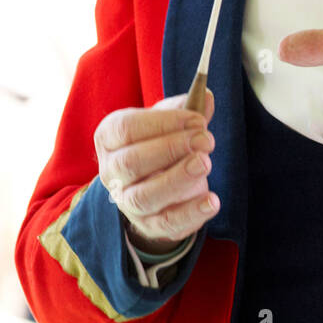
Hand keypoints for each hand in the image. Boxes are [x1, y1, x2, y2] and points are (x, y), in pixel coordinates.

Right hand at [95, 89, 217, 253]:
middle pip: (131, 163)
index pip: (126, 129)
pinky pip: (167, 223)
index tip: (196, 119)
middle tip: (205, 139)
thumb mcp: (168, 122)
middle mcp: (112, 172)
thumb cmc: (159, 144)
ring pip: (144, 196)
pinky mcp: (150, 225)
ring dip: (177, 179)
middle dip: (171, 148)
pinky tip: (212, 200)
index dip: (162, 123)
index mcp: (110, 139)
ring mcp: (128, 202)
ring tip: (205, 163)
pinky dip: (191, 213)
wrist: (155, 186)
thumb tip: (207, 97)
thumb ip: (187, 109)